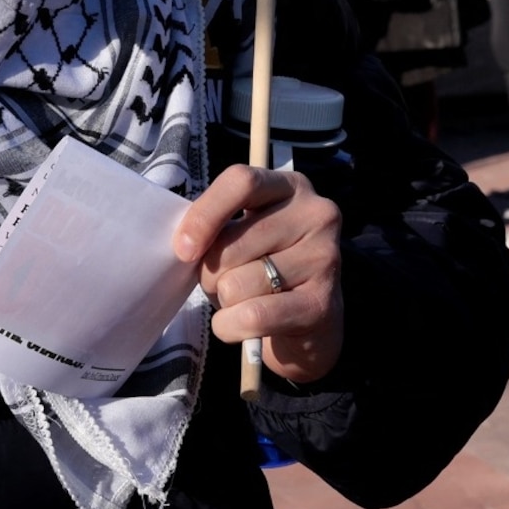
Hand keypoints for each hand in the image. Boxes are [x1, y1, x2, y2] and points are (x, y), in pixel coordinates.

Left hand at [173, 165, 343, 383]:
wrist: (308, 319)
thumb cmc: (262, 268)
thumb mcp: (243, 233)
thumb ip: (218, 228)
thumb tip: (185, 246)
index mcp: (291, 186)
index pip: (241, 182)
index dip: (204, 215)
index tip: (183, 249)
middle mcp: (317, 215)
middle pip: (231, 244)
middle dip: (210, 273)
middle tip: (224, 282)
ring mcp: (324, 259)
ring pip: (236, 285)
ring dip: (225, 302)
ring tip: (244, 300)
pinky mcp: (321, 304)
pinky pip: (251, 316)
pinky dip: (231, 327)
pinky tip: (242, 326)